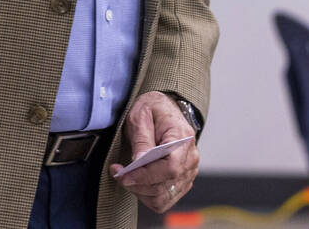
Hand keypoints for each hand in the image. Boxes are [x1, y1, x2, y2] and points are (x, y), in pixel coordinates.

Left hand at [109, 91, 199, 212]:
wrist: (166, 109)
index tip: (124, 175)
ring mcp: (189, 172)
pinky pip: (165, 199)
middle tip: (117, 173)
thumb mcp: (141, 115)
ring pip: (164, 197)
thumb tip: (140, 160)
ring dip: (140, 192)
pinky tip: (136, 182)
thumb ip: (142, 138)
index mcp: (183, 138)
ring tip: (125, 176)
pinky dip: (147, 195)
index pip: (170, 167)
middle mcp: (191, 159)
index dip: (146, 176)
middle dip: (137, 184)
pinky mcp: (182, 181)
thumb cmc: (153, 109)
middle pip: (165, 185)